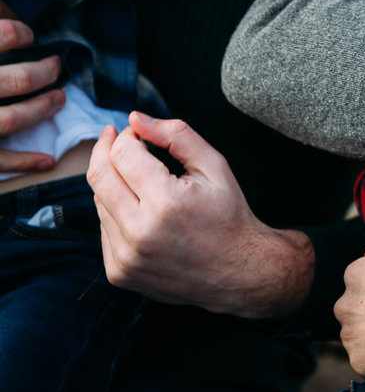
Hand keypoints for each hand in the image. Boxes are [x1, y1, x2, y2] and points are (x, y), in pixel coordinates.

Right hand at [0, 19, 64, 172]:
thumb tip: (6, 9)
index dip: (15, 33)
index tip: (30, 34)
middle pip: (16, 80)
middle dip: (42, 73)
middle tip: (57, 67)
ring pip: (10, 119)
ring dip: (39, 110)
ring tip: (59, 99)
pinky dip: (24, 161)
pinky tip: (48, 159)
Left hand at [86, 112, 314, 317]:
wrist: (239, 272)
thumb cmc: (229, 215)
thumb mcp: (214, 166)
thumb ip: (176, 135)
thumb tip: (135, 118)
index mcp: (166, 203)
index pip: (122, 154)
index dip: (128, 136)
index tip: (138, 133)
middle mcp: (140, 233)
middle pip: (99, 176)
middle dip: (105, 150)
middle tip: (117, 138)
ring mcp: (126, 258)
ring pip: (99, 202)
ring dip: (114, 183)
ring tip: (141, 181)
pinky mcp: (119, 272)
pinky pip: (104, 229)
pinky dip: (117, 212)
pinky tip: (143, 212)